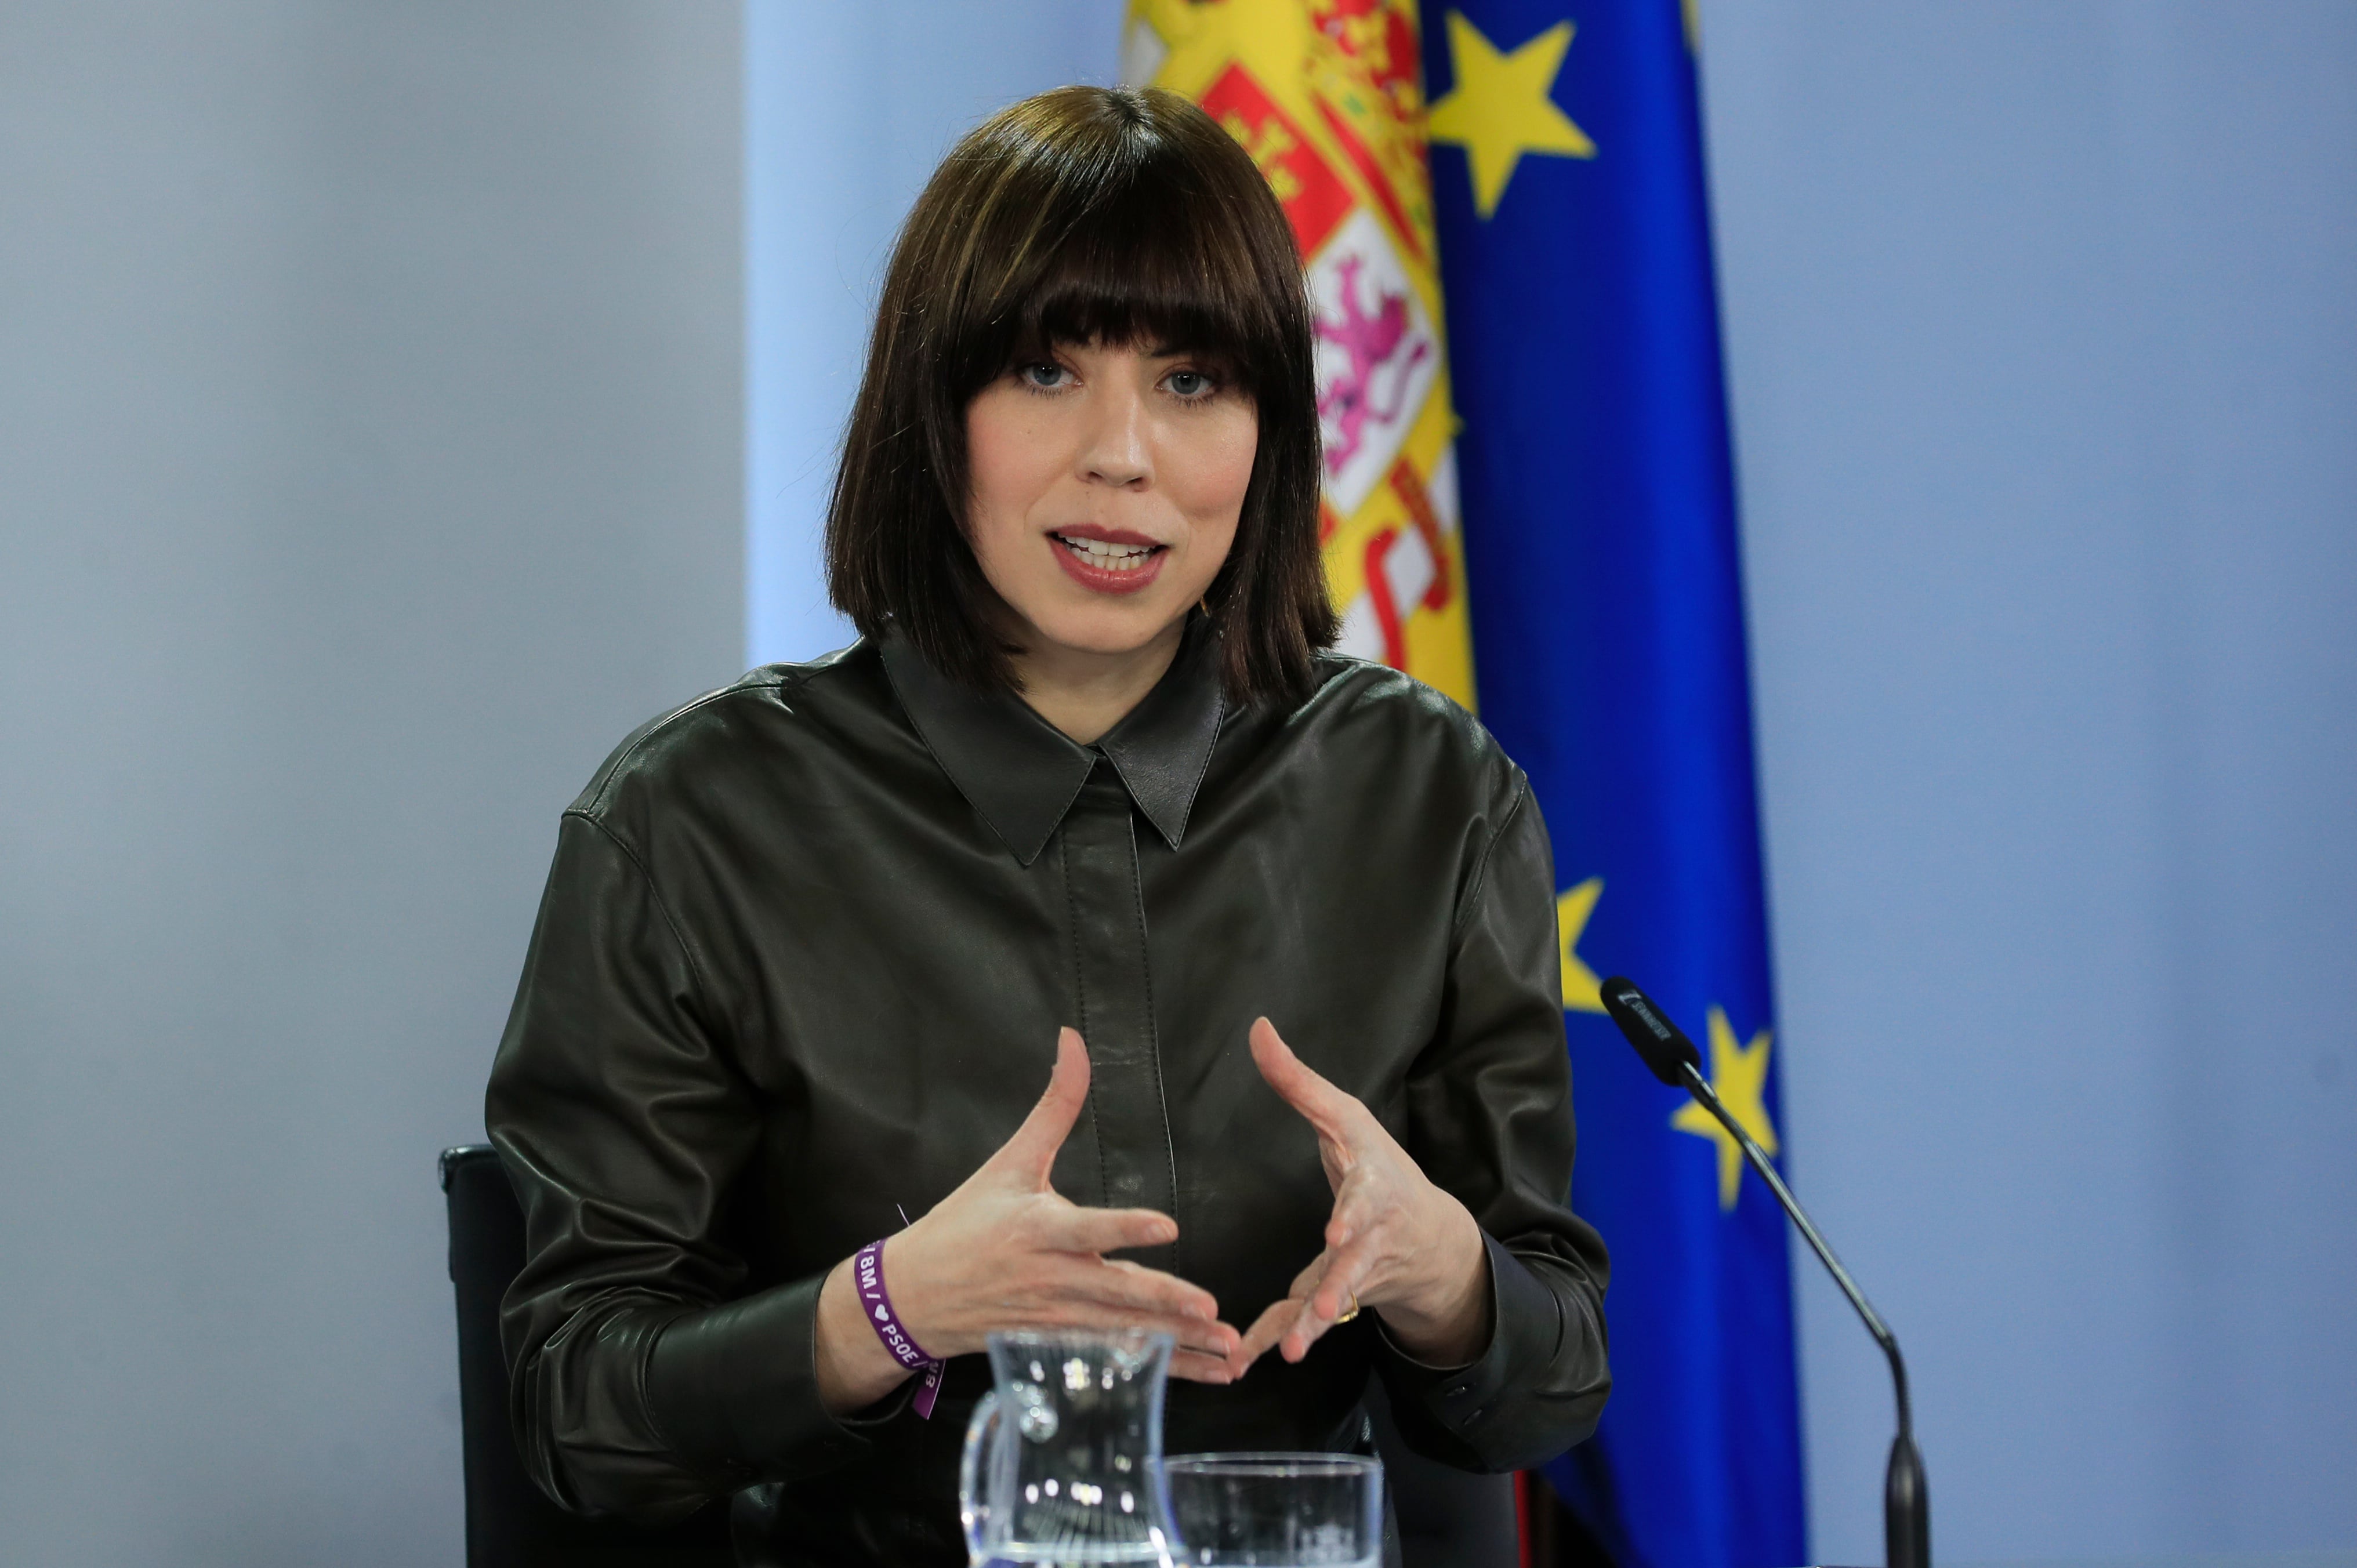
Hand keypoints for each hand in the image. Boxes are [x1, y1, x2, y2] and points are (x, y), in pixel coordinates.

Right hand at [815, 1029, 1241, 1412]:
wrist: (912, 1296)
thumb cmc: (964, 1222)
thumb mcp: (1009, 1159)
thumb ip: (1054, 1104)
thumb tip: (1074, 1039)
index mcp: (1038, 1228)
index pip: (1088, 1228)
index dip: (1125, 1229)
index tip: (1167, 1226)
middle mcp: (1050, 1278)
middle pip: (1115, 1292)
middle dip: (1166, 1304)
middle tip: (1212, 1311)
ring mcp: (1055, 1321)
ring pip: (1124, 1335)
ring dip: (1178, 1348)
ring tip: (1227, 1354)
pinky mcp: (1059, 1348)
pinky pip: (1116, 1361)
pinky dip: (1158, 1372)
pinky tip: (1200, 1376)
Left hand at [1232, 1017, 1492, 1372]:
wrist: (1432, 1238)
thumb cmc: (1379, 1166)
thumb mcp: (1345, 1118)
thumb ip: (1297, 1080)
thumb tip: (1258, 1027)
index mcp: (1371, 1186)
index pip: (1363, 1197)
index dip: (1352, 1216)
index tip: (1336, 1233)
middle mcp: (1370, 1234)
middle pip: (1356, 1262)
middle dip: (1340, 1283)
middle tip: (1324, 1303)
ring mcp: (1359, 1271)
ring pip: (1338, 1302)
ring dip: (1316, 1325)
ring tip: (1294, 1350)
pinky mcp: (1341, 1298)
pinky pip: (1309, 1323)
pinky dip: (1282, 1341)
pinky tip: (1253, 1361)